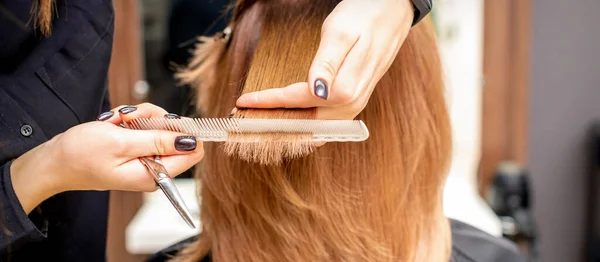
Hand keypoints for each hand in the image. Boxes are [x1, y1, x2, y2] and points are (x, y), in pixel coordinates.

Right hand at [10, 103, 202, 213]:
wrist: (55, 161)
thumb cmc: (81, 155)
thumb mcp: (122, 143)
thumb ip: (158, 140)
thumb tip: (191, 140)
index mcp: (155, 174)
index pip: (193, 152)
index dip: (184, 130)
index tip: (165, 119)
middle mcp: (155, 168)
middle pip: (176, 134)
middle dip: (155, 119)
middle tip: (131, 118)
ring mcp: (146, 158)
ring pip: (160, 126)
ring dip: (140, 117)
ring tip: (118, 120)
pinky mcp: (137, 150)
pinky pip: (146, 128)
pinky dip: (132, 120)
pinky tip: (115, 123)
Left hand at [235, 0, 414, 119]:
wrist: (393, 12)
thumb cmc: (364, 17)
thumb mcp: (340, 33)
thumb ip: (326, 64)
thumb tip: (316, 92)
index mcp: (345, 88)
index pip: (297, 101)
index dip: (269, 102)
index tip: (244, 101)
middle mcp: (351, 103)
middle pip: (305, 123)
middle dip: (274, 123)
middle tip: (246, 120)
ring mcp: (355, 104)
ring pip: (317, 127)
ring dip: (289, 128)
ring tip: (263, 124)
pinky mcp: (356, 100)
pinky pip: (328, 123)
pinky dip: (307, 127)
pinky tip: (294, 126)